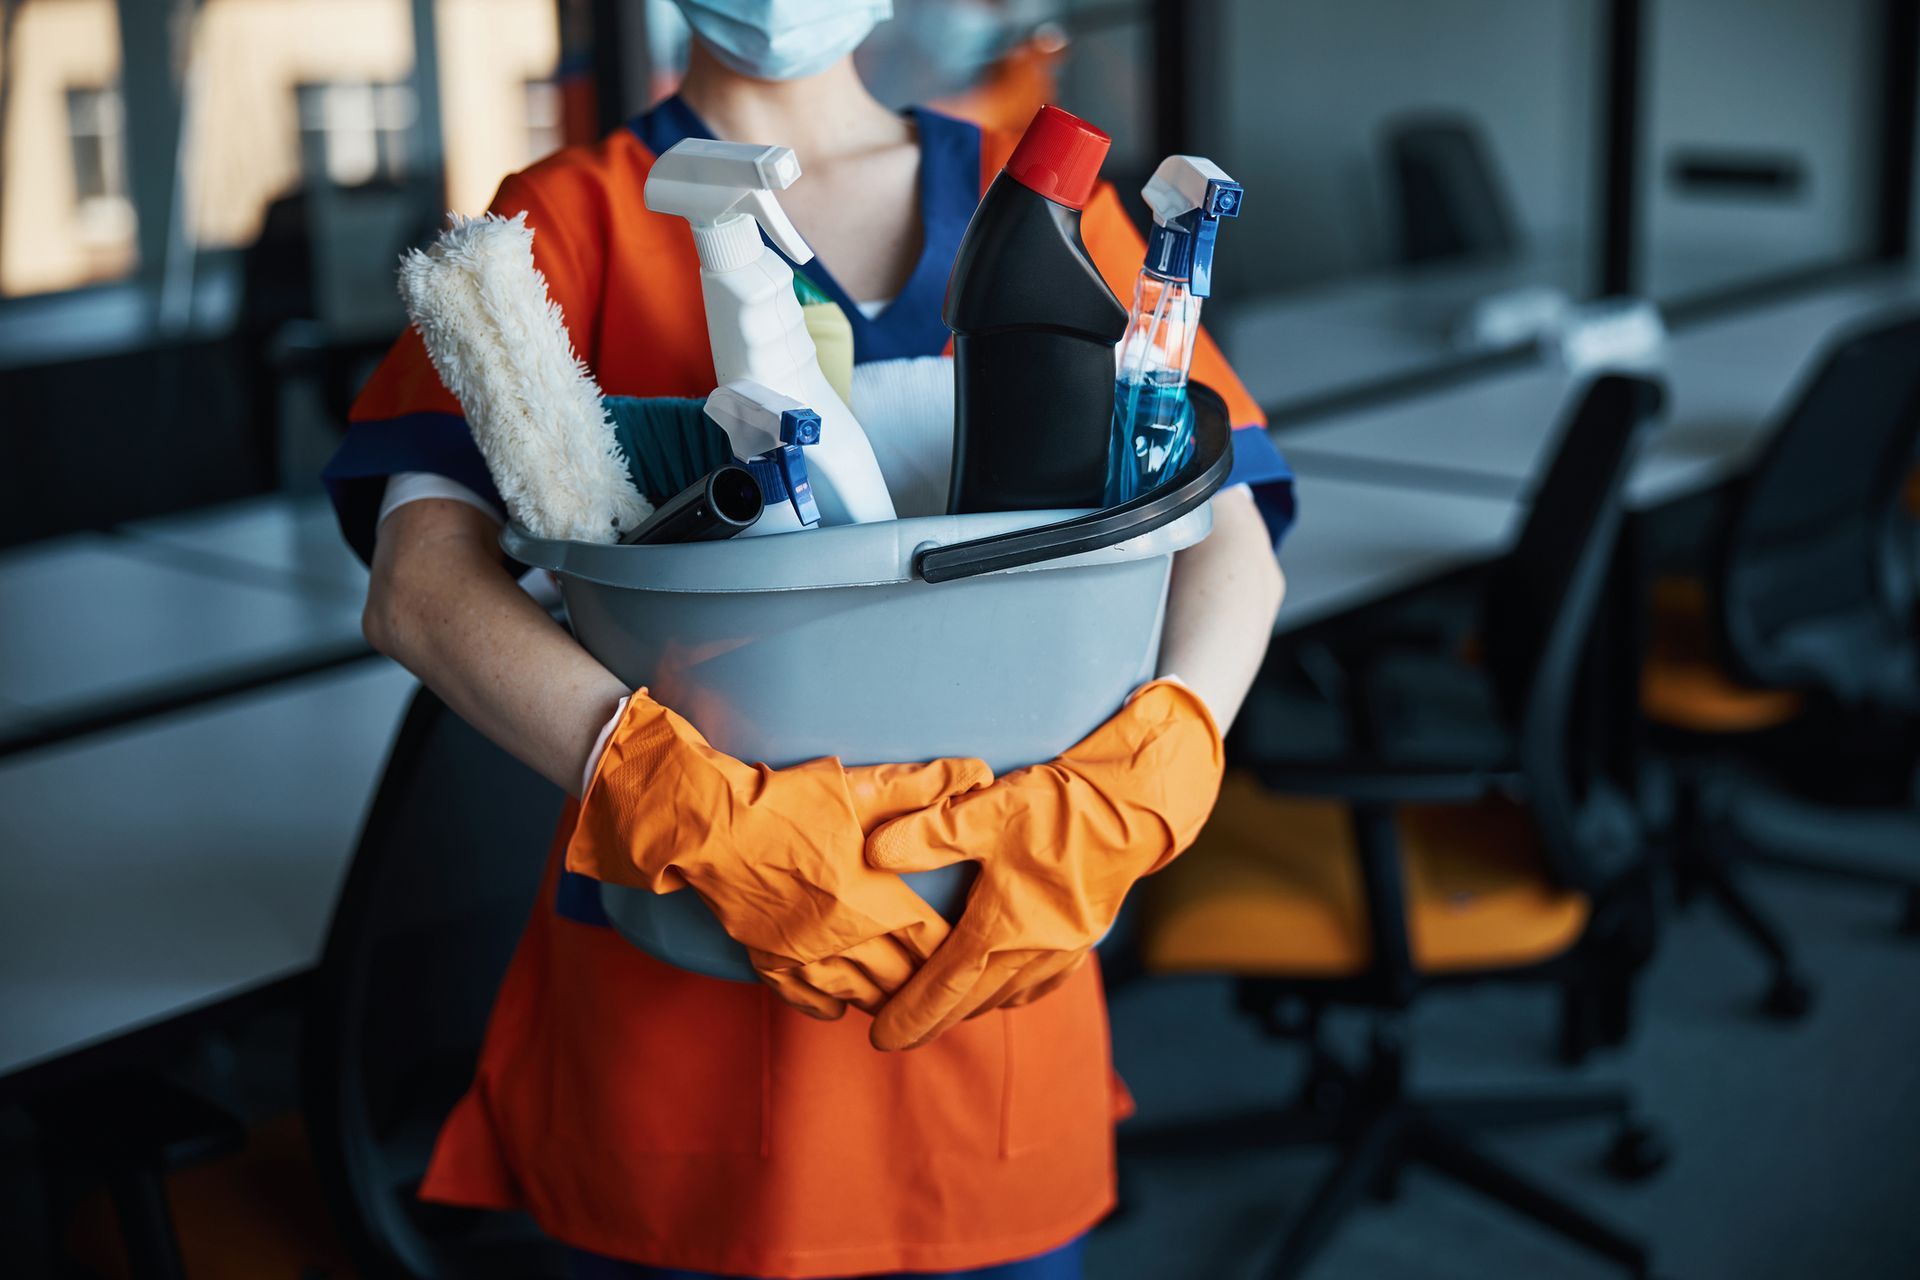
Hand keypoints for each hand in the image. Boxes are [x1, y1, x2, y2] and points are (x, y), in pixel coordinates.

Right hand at [565, 691, 991, 1015]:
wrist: (709, 828)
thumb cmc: (787, 805)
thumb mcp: (858, 790)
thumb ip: (921, 787)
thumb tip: (979, 773)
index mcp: (875, 901)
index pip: (934, 943)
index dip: (956, 949)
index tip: (972, 950)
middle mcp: (845, 940)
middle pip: (902, 980)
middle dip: (926, 984)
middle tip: (947, 987)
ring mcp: (805, 957)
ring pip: (860, 997)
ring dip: (886, 1000)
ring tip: (905, 1001)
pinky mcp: (769, 961)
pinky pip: (808, 1001)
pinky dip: (831, 1006)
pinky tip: (843, 1004)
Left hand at [863, 680, 1224, 1049]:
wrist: (1137, 807)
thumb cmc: (1063, 807)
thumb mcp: (990, 809)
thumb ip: (931, 833)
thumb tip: (875, 851)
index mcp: (1004, 927)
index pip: (945, 986)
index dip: (910, 1015)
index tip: (880, 1040)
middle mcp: (1033, 951)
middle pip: (971, 1002)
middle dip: (932, 1022)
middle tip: (897, 1037)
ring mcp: (1062, 951)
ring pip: (1005, 997)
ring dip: (970, 1008)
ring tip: (940, 1011)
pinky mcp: (1082, 940)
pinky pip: (1038, 984)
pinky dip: (1010, 994)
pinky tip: (1000, 988)